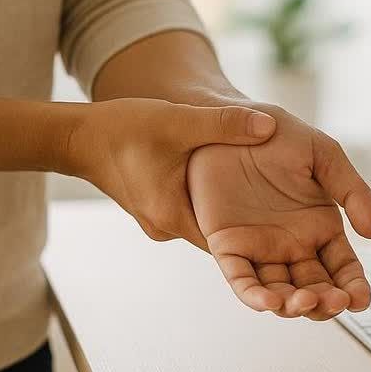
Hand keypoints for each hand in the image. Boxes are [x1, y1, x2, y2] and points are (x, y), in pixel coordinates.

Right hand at [67, 98, 277, 247]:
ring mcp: (159, 220)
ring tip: (271, 207)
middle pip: (220, 239)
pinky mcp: (156, 208)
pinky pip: (193, 213)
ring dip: (232, 218)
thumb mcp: (177, 120)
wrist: (78, 137)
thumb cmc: (121, 129)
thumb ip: (224, 123)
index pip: (226, 246)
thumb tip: (270, 126)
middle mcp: (165, 227)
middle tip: (292, 230)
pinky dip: (214, 206)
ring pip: (208, 225)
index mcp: (172, 215)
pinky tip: (235, 191)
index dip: (260, 248)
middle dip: (252, 235)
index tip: (293, 250)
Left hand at [187, 105, 370, 319]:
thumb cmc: (279, 134)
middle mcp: (293, 245)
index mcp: (321, 228)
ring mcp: (260, 248)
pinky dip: (254, 295)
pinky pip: (241, 278)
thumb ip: (354, 193)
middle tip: (334, 301)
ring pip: (280, 292)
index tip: (361, 300)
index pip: (344, 269)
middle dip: (327, 303)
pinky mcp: (228, 245)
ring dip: (294, 305)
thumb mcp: (324, 157)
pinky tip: (269, 302)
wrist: (231, 120)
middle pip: (315, 289)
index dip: (354, 287)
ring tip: (304, 302)